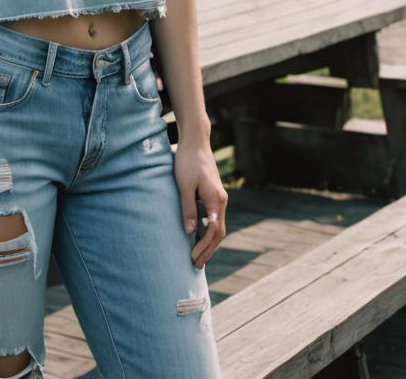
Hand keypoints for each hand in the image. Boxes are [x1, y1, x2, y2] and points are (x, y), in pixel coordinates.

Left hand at [174, 137, 227, 268]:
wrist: (195, 141)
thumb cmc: (187, 161)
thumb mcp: (184, 185)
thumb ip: (188, 208)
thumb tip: (189, 232)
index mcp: (216, 199)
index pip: (214, 231)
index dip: (203, 246)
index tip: (192, 257)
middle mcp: (221, 200)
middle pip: (218, 232)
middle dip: (208, 250)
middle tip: (195, 264)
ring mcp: (219, 198)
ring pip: (218, 227)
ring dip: (208, 243)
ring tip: (197, 257)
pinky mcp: (213, 195)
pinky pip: (214, 219)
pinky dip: (208, 232)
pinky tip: (198, 237)